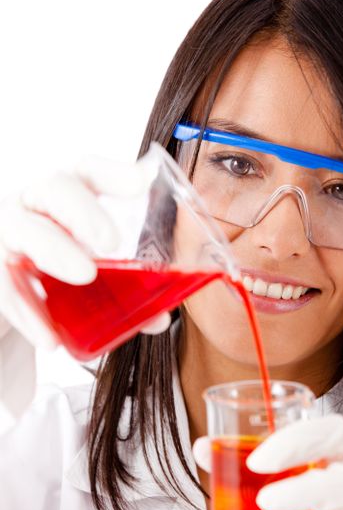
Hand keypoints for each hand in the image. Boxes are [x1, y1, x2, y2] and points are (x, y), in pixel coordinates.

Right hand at [0, 152, 170, 348]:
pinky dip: (28, 311)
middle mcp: (34, 205)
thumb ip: (124, 289)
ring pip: (22, 228)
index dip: (114, 173)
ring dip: (54, 249)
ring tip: (86, 274)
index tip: (143, 183)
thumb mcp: (91, 273)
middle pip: (55, 188)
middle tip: (112, 241)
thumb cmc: (56, 276)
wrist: (13, 302)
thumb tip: (161, 318)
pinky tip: (50, 338)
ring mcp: (7, 233)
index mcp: (68, 198)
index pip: (89, 172)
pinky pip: (4, 285)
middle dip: (84, 210)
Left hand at [193, 414, 342, 509]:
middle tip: (263, 501)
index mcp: (339, 447)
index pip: (329, 433)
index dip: (294, 443)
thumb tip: (202, 447)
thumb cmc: (306, 495)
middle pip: (342, 485)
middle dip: (299, 494)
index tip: (257, 461)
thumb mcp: (281, 469)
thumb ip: (241, 455)